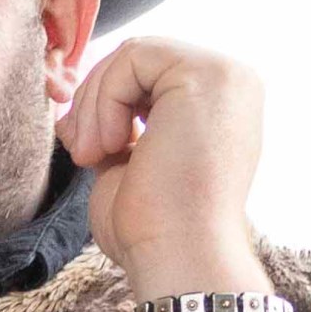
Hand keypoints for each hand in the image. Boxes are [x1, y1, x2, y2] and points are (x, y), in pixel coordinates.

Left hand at [62, 37, 265, 300]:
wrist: (178, 256)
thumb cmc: (153, 227)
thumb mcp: (131, 163)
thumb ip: (119, 127)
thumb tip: (77, 110)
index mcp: (221, 105)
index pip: (148, 74)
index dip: (104, 104)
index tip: (86, 151)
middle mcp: (233, 83)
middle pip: (140, 59)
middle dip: (94, 101)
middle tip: (82, 152)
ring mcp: (225, 75)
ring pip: (133, 55)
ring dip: (95, 105)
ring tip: (94, 155)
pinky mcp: (205, 74)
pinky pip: (133, 58)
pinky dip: (105, 100)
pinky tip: (110, 145)